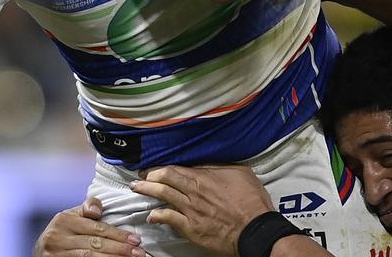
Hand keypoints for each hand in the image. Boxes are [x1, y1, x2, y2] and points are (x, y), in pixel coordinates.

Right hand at [32, 197, 143, 256]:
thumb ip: (86, 209)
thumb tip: (98, 209)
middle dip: (119, 248)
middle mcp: (57, 237)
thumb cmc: (61, 233)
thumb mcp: (70, 217)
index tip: (136, 240)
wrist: (39, 252)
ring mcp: (56, 254)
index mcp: (63, 220)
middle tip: (138, 253)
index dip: (117, 234)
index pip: (96, 228)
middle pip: (94, 244)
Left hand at [132, 165, 273, 254]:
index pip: (175, 168)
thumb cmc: (250, 200)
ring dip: (147, 191)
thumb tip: (205, 162)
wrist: (255, 229)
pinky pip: (169, 219)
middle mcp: (193, 192)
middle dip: (148, 176)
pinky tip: (151, 216)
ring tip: (137, 189)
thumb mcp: (239, 172)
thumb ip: (219, 167)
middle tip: (139, 177)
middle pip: (164, 179)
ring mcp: (190, 210)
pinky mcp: (191, 228)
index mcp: (204, 177)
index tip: (151, 167)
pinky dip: (157, 216)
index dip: (159, 167)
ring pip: (163, 196)